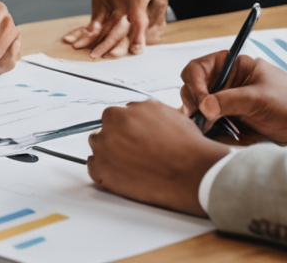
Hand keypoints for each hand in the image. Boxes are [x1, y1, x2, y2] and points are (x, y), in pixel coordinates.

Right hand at [61, 0, 167, 57]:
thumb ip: (157, 13)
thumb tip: (155, 34)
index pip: (137, 22)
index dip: (137, 37)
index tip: (137, 51)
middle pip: (113, 25)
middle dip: (106, 44)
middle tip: (97, 58)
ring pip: (99, 21)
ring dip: (90, 38)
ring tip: (82, 51)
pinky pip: (94, 14)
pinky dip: (87, 26)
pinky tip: (78, 36)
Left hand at [86, 101, 227, 216]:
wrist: (192, 171)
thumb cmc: (185, 145)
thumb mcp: (166, 113)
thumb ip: (144, 111)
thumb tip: (138, 114)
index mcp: (124, 110)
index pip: (116, 118)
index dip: (127, 130)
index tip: (134, 140)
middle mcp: (110, 124)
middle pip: (105, 131)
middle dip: (117, 141)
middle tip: (135, 154)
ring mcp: (104, 146)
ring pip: (98, 148)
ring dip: (110, 155)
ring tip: (133, 166)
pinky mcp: (101, 168)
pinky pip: (93, 167)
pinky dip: (104, 172)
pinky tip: (124, 175)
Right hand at [180, 52, 286, 144]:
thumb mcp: (259, 98)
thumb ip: (230, 101)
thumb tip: (203, 108)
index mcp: (229, 66)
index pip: (197, 69)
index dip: (194, 84)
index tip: (202, 103)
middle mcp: (223, 81)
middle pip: (192, 87)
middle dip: (193, 103)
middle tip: (199, 120)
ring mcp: (224, 100)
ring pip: (197, 106)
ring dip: (198, 117)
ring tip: (205, 129)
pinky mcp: (228, 117)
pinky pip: (208, 121)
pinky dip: (206, 128)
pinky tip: (211, 134)